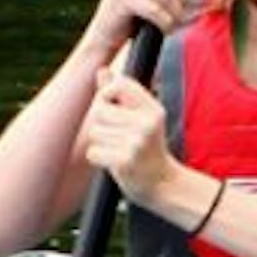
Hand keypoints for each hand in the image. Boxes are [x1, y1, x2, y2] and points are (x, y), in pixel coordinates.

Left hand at [80, 67, 171, 204]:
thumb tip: (102, 71)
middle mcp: (146, 123)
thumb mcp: (142, 118)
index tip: (111, 106)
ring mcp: (136, 143)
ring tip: (118, 150)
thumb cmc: (148, 149)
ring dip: (101, 143)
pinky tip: (114, 162)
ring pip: (95, 132)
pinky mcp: (125, 161)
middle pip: (100, 110)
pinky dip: (98, 159)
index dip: (107, 94)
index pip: (119, 84)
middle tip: (118, 137)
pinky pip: (94, 152)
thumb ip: (122, 94)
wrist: (163, 185)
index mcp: (153, 109)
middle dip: (101, 123)